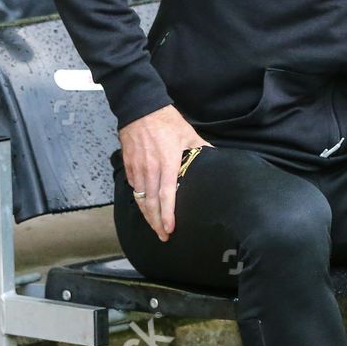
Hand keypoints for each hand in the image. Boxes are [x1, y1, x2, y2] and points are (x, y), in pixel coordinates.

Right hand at [119, 105, 209, 240]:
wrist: (140, 109)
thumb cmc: (166, 121)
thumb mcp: (189, 134)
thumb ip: (202, 150)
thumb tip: (217, 159)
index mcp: (167, 163)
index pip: (166, 194)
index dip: (167, 214)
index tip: (169, 228)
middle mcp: (150, 169)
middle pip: (151, 203)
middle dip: (156, 222)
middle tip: (163, 236)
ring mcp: (137, 168)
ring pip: (141, 198)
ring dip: (147, 215)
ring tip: (154, 227)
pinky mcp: (129, 166)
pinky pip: (135, 188)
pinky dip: (140, 200)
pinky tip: (146, 207)